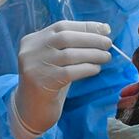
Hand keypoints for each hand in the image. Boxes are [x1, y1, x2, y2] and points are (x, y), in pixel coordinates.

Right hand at [9, 20, 111, 138]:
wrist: (30, 111)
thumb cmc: (48, 82)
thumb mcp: (53, 60)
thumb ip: (70, 45)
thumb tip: (103, 30)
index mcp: (32, 40)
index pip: (61, 26)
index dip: (85, 27)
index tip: (105, 30)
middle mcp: (30, 51)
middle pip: (65, 38)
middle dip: (91, 39)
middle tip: (108, 44)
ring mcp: (35, 66)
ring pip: (69, 55)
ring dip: (92, 54)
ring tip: (106, 57)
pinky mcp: (42, 82)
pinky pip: (70, 71)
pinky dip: (87, 68)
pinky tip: (96, 69)